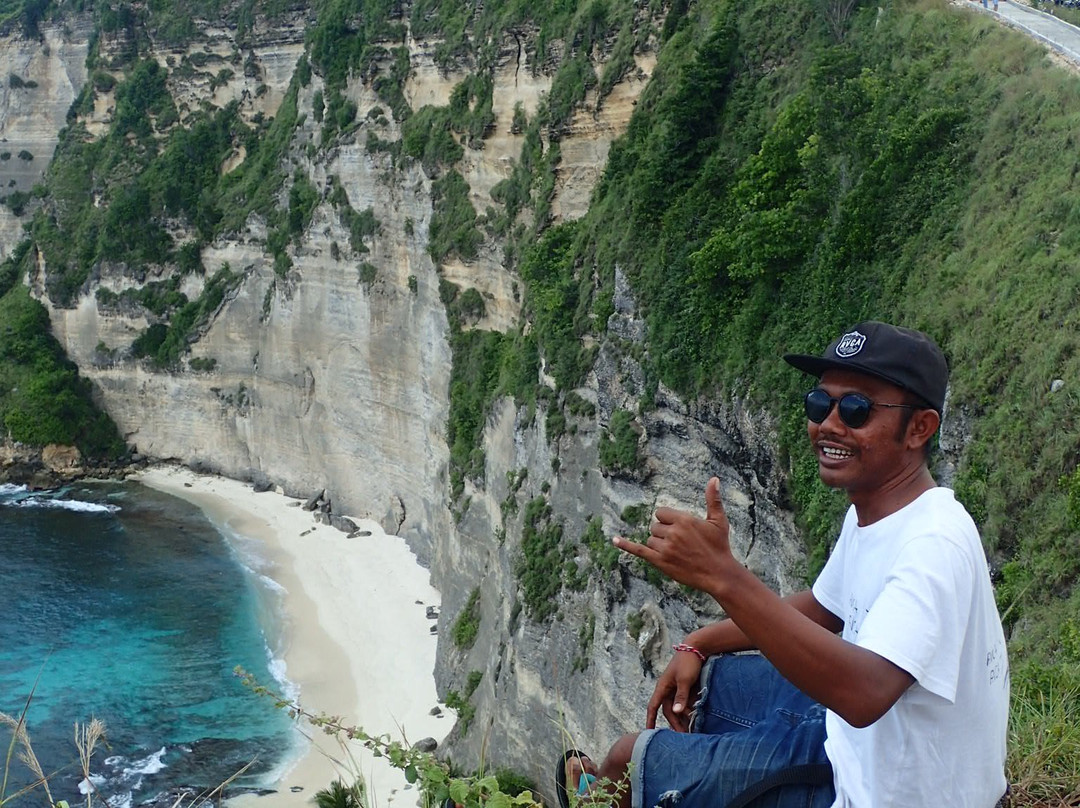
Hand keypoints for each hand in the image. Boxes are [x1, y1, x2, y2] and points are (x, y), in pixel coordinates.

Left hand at [614, 477, 733, 594]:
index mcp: (684, 520)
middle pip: (655, 526)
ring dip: (659, 544)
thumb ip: (713, 499)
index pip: (661, 512)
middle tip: (681, 543)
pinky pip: (638, 550)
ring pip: (651, 539)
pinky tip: (614, 540)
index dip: (668, 520)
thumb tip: (714, 478)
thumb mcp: (718, 521)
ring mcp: (665, 548)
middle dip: (665, 533)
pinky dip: (625, 545)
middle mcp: (672, 533)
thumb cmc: (720, 546)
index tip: (679, 528)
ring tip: (677, 552)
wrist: (719, 574)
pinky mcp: (660, 562)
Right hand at [646, 650, 701, 731]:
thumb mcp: (684, 680)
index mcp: (663, 687)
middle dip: (675, 724)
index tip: (648, 732)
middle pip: (668, 711)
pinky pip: (685, 703)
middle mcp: (668, 690)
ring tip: (691, 730)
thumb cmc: (688, 662)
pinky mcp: (685, 688)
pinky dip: (689, 710)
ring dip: (683, 718)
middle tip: (683, 736)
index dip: (650, 719)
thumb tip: (676, 712)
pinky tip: (695, 718)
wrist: (697, 648)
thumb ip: (681, 696)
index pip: (653, 706)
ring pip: (678, 708)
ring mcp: (677, 689)